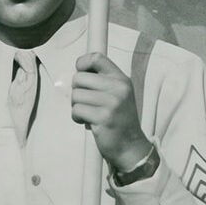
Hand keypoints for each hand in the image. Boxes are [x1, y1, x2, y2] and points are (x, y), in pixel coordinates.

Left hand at [72, 53, 152, 172]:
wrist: (130, 146)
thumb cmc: (118, 120)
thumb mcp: (117, 95)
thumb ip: (102, 82)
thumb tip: (78, 71)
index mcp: (121, 80)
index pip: (96, 58)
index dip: (82, 63)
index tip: (80, 74)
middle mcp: (118, 88)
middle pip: (79, 78)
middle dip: (76, 91)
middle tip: (85, 102)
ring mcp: (112, 103)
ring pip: (76, 95)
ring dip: (76, 106)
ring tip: (88, 113)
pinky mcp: (103, 117)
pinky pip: (76, 110)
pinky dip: (77, 117)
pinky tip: (86, 121)